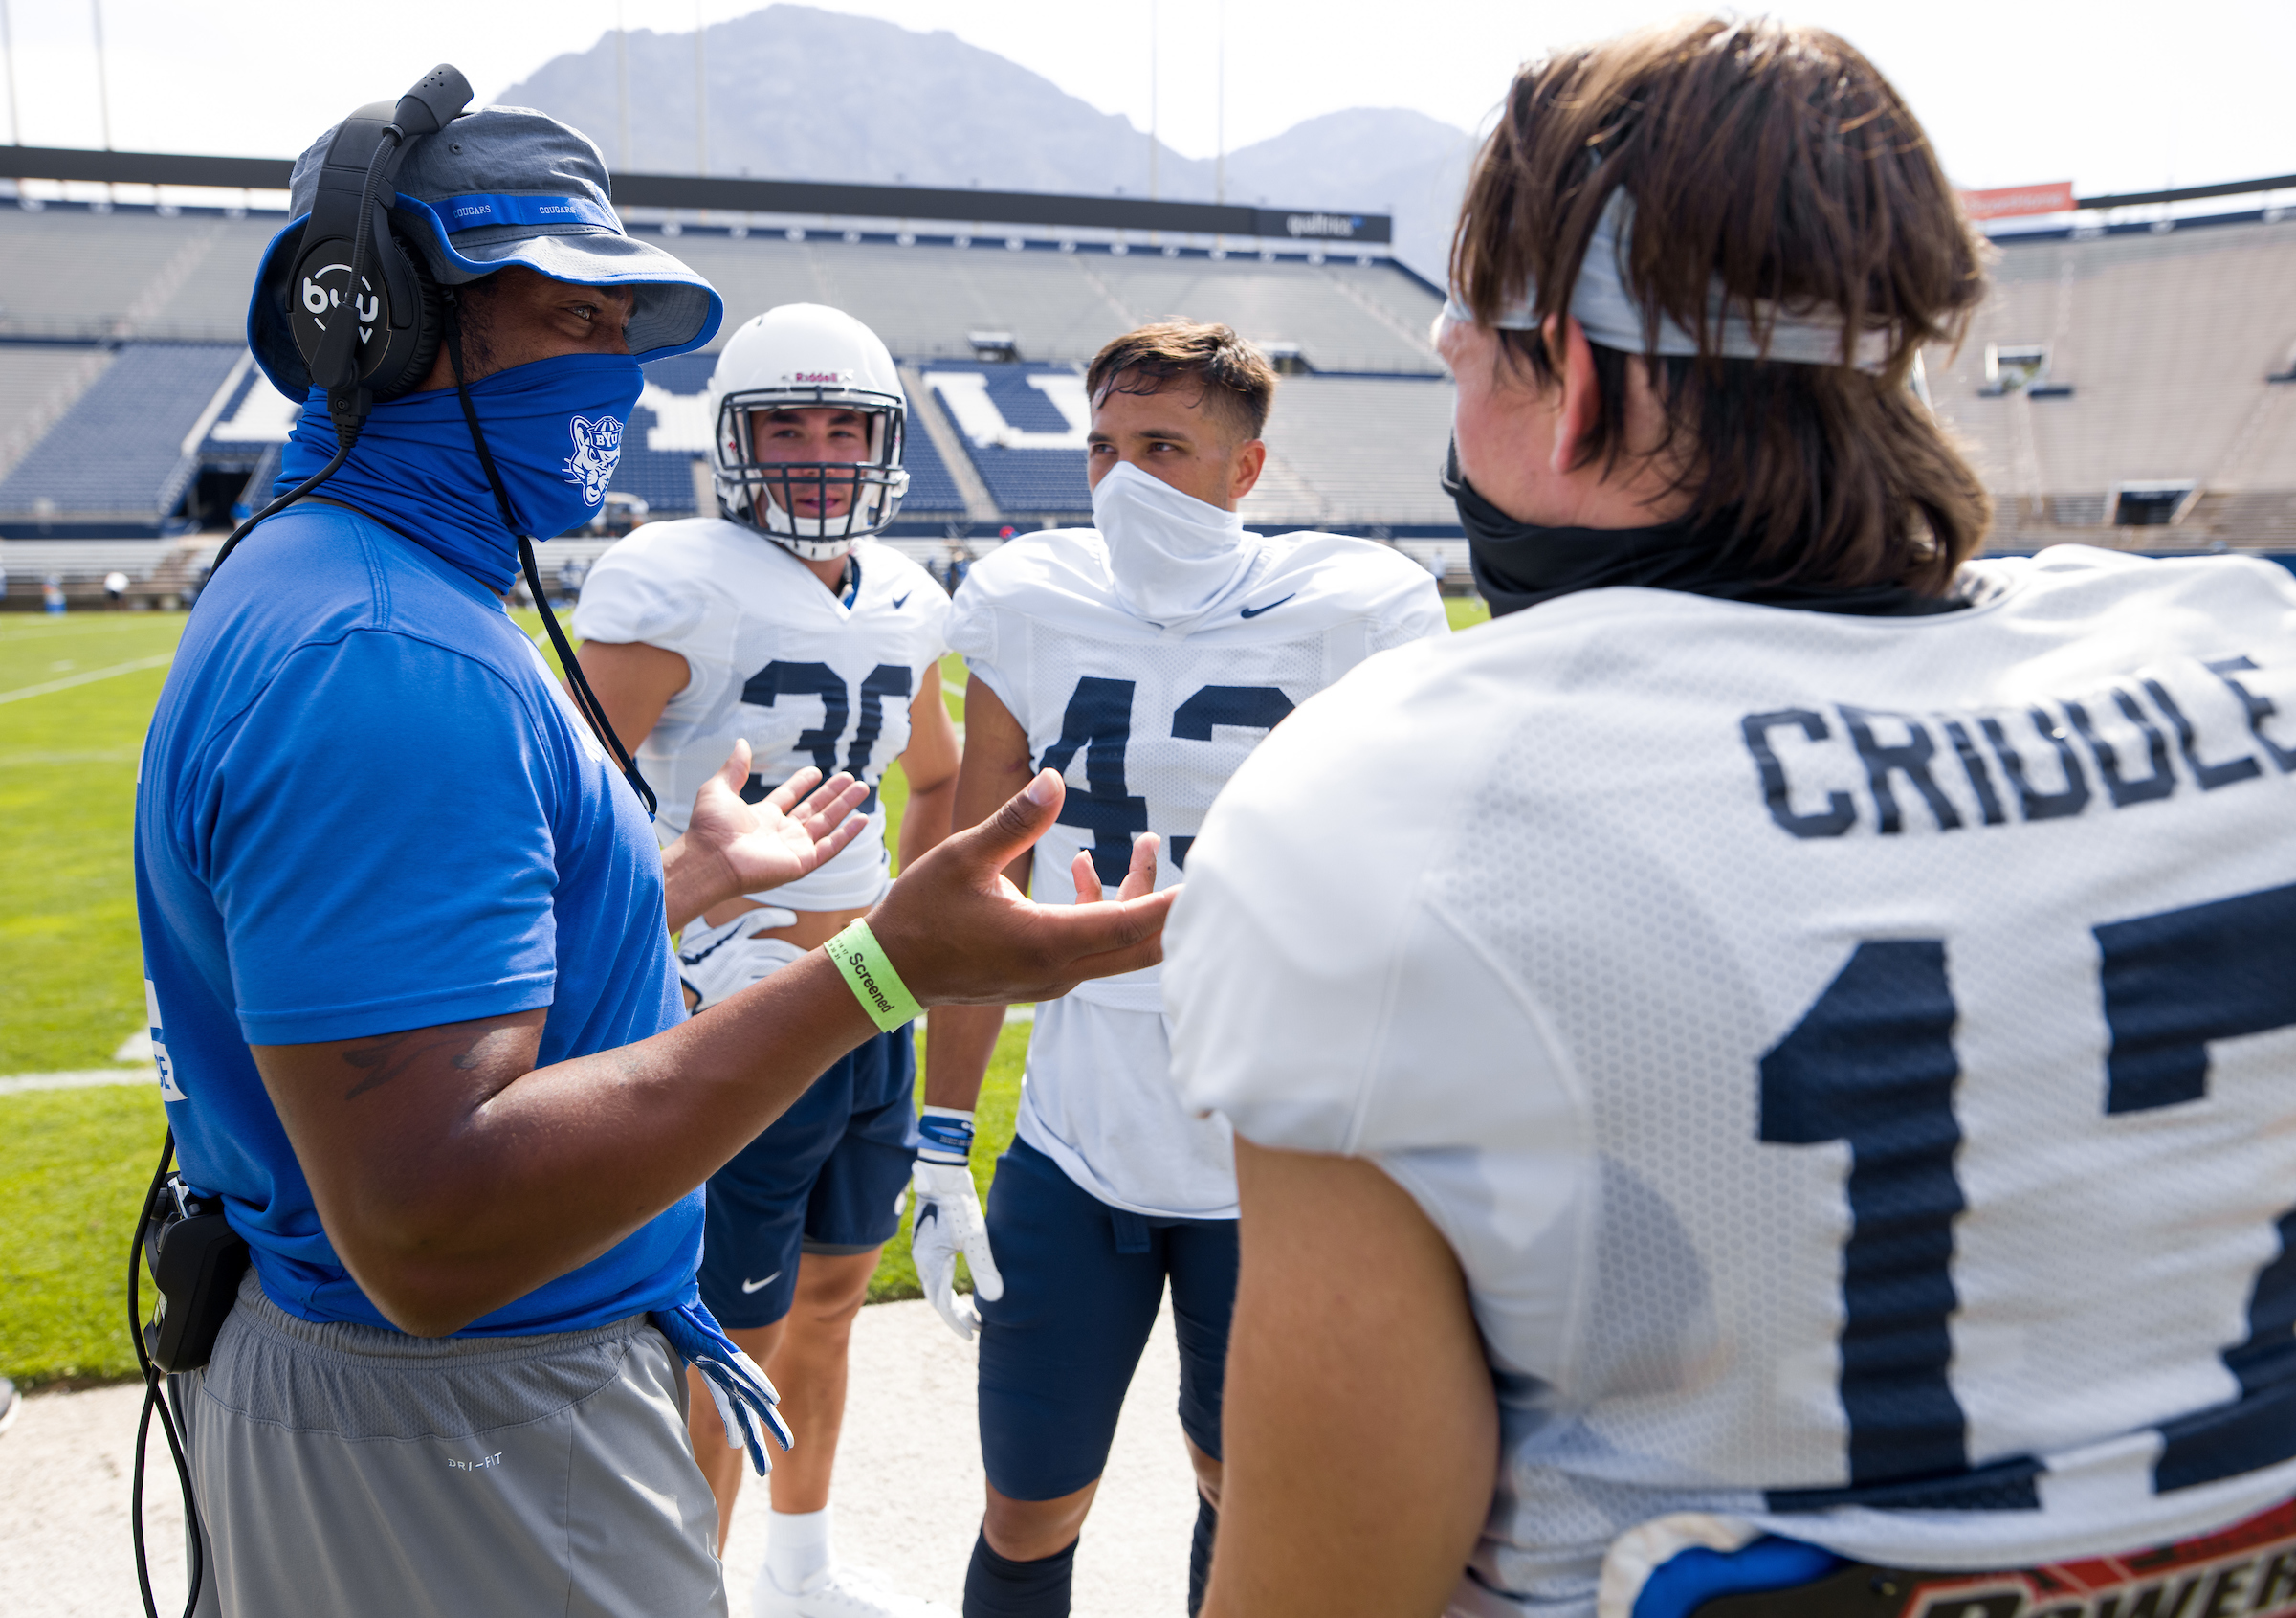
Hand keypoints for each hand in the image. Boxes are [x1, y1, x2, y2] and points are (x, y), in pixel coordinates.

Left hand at [663, 742, 870, 930]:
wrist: (709, 859)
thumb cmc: (709, 828)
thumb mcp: (719, 789)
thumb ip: (735, 768)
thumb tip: (742, 743)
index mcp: (762, 816)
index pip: (789, 797)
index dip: (803, 783)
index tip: (816, 771)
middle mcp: (780, 832)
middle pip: (814, 809)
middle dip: (833, 794)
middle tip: (851, 777)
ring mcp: (792, 848)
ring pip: (827, 824)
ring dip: (845, 806)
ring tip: (862, 787)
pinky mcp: (801, 863)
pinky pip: (830, 847)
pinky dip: (847, 834)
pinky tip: (863, 819)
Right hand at [867, 769, 1171, 1005]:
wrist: (887, 972)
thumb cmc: (920, 912)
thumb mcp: (962, 856)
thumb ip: (1014, 821)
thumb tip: (1054, 779)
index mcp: (1045, 941)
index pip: (1130, 926)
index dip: (1173, 904)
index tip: (1210, 882)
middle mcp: (1059, 970)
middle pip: (1141, 947)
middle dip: (1169, 902)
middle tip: (1186, 853)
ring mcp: (1053, 979)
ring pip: (1119, 947)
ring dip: (1136, 900)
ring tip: (1144, 844)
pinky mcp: (1044, 977)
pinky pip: (1094, 949)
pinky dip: (1103, 911)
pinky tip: (1087, 869)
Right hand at [910, 1160, 1002, 1339]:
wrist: (941, 1175)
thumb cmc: (959, 1204)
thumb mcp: (976, 1237)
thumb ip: (985, 1268)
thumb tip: (996, 1299)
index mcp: (931, 1263)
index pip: (943, 1304)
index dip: (957, 1323)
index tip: (973, 1335)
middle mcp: (922, 1260)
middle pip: (936, 1299)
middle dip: (956, 1316)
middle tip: (976, 1327)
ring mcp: (922, 1251)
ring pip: (934, 1287)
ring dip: (950, 1302)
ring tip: (971, 1312)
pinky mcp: (926, 1243)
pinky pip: (934, 1274)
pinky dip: (946, 1287)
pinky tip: (959, 1285)